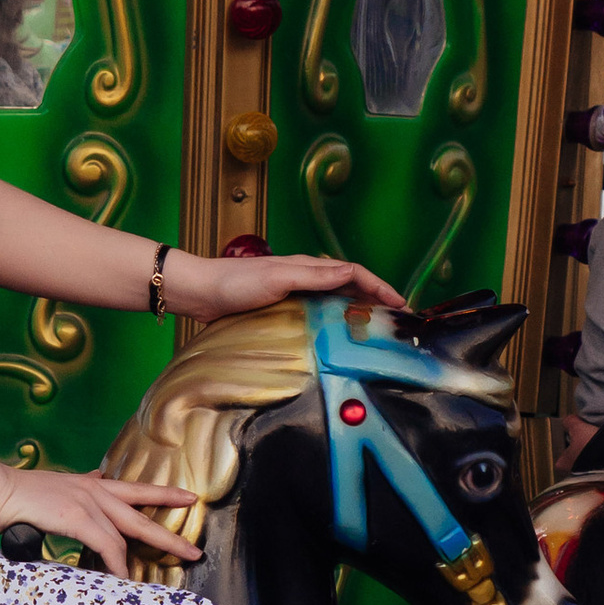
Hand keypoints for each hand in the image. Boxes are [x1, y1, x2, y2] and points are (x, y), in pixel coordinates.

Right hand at [0, 441, 197, 578]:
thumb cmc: (17, 494)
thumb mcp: (55, 488)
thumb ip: (76, 492)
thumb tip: (94, 481)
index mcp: (89, 484)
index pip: (134, 489)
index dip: (163, 494)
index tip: (187, 497)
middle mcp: (93, 490)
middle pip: (142, 513)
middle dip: (170, 533)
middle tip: (194, 549)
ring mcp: (86, 502)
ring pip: (128, 532)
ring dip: (145, 556)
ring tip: (164, 573)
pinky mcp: (77, 516)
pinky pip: (107, 545)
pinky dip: (117, 563)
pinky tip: (123, 577)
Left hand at [167, 250, 403, 321]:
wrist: (200, 291)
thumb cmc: (236, 283)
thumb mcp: (280, 276)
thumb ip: (316, 275)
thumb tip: (353, 273)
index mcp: (310, 267)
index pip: (356, 275)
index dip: (381, 289)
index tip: (403, 307)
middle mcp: (306, 278)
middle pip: (351, 287)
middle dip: (377, 301)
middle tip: (399, 323)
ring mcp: (295, 294)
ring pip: (337, 301)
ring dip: (359, 312)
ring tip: (377, 331)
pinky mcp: (283, 309)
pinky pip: (319, 315)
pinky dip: (336, 322)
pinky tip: (339, 338)